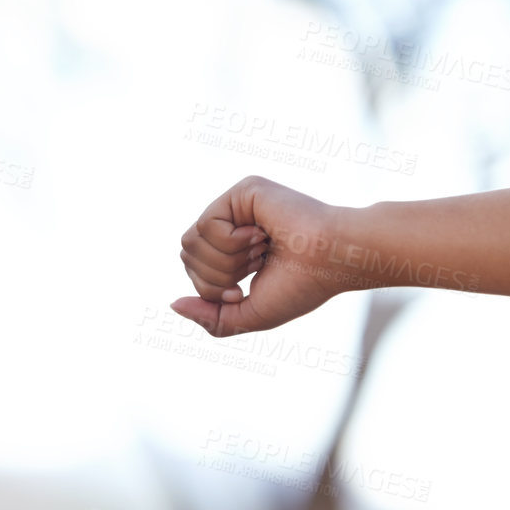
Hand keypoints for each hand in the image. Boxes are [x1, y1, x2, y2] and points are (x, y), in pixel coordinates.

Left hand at [171, 175, 345, 336]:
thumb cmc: (304, 286)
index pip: (195, 268)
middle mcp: (234, 223)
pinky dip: (232, 243)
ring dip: (226, 261)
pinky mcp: (244, 191)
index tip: (245, 289)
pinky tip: (262, 235)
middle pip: (187, 255)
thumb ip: (212, 318)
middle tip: (257, 266)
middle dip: (218, 275)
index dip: (212, 288)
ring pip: (191, 241)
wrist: (336, 260)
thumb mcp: (251, 314)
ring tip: (261, 250)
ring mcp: (238, 204)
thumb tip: (173, 304)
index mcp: (237, 249)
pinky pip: (207, 225)